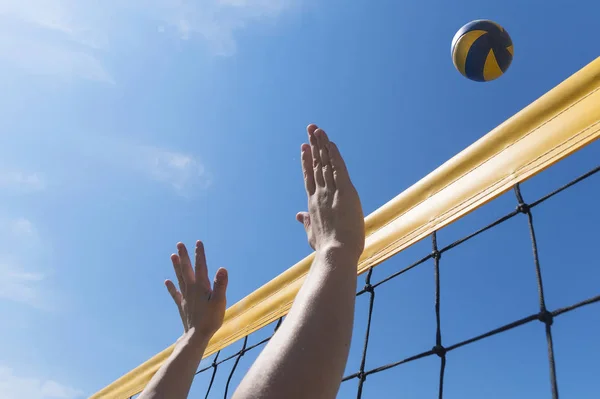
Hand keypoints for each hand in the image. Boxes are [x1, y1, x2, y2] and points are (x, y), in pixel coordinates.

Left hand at [165, 241, 227, 342]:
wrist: (197, 336)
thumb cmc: (211, 319)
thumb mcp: (219, 301)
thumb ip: (220, 285)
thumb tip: (222, 268)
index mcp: (201, 287)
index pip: (201, 266)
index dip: (199, 254)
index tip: (198, 242)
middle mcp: (191, 289)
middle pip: (186, 269)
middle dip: (183, 256)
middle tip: (179, 244)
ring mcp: (185, 297)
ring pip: (179, 278)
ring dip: (176, 267)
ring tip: (172, 256)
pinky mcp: (182, 305)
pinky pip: (175, 293)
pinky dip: (171, 287)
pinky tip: (167, 281)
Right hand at [296, 124, 364, 258]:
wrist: (335, 253)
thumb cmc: (326, 248)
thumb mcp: (312, 234)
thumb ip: (305, 222)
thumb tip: (298, 216)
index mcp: (313, 203)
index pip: (309, 177)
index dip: (307, 161)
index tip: (304, 147)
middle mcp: (319, 194)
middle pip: (316, 164)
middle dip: (314, 145)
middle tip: (311, 129)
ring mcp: (330, 192)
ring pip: (326, 163)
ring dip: (322, 145)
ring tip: (318, 129)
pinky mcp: (345, 192)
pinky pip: (339, 168)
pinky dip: (335, 155)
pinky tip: (331, 143)